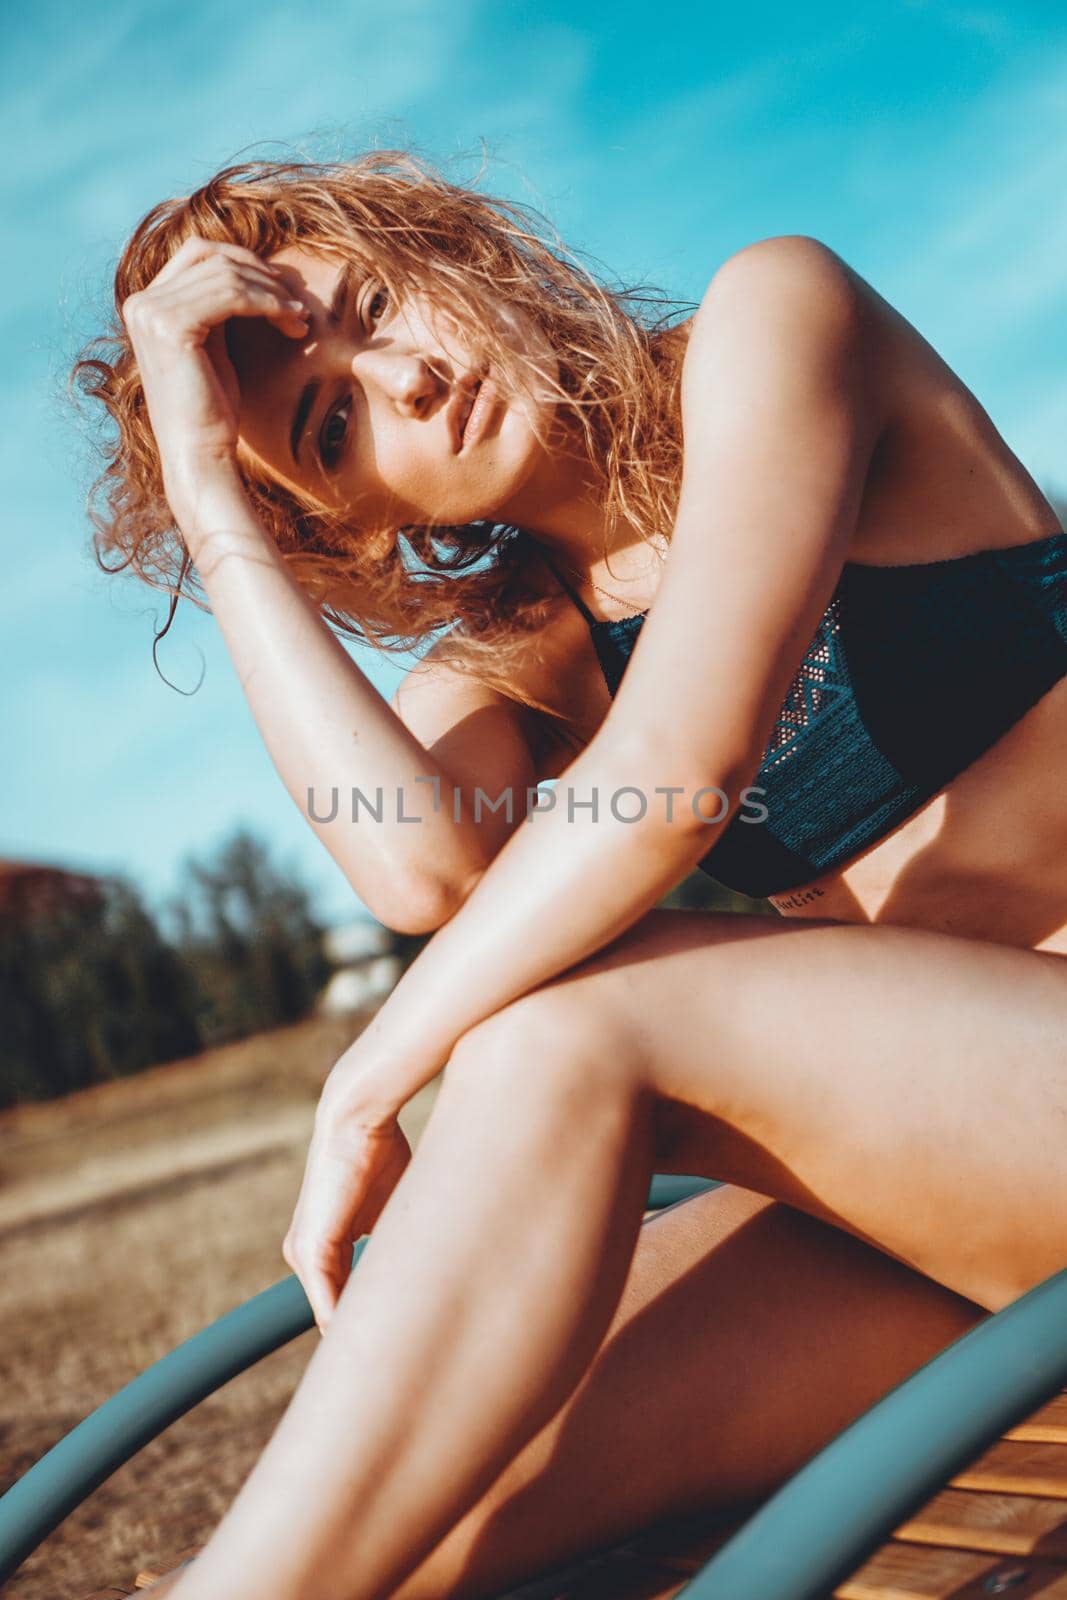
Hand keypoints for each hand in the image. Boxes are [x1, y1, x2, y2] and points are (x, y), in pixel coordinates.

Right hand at [120, 236, 309, 522]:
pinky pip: (232, 295)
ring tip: (300, 321)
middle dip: (261, 275)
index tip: (282, 294)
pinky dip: (268, 303)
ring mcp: (151, 313)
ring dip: (272, 293)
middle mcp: (140, 303)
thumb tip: (253, 269)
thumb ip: (218, 307)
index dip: (246, 264)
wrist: (201, 456)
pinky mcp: (172, 327)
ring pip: (226, 274)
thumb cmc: (213, 411)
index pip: (198, 254)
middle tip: (297, 307)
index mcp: (146, 304)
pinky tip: (291, 324)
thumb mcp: (215, 346)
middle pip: (211, 256)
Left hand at [283, 1077, 411, 1333]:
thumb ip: (392, 1243)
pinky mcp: (311, 1251)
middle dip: (369, 1336)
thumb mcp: (389, 1207)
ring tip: (398, 1357)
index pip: (344, 1297)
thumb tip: (424, 1272)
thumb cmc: (379, 1152)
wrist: (356, 1118)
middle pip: (337, 1313)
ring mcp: (304, 1256)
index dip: (372, 1319)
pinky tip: (381, 1342)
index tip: (401, 1340)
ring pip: (333, 1315)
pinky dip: (352, 1325)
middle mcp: (305, 1255)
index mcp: (322, 1246)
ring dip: (364, 1336)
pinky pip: (330, 1304)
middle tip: (404, 1359)